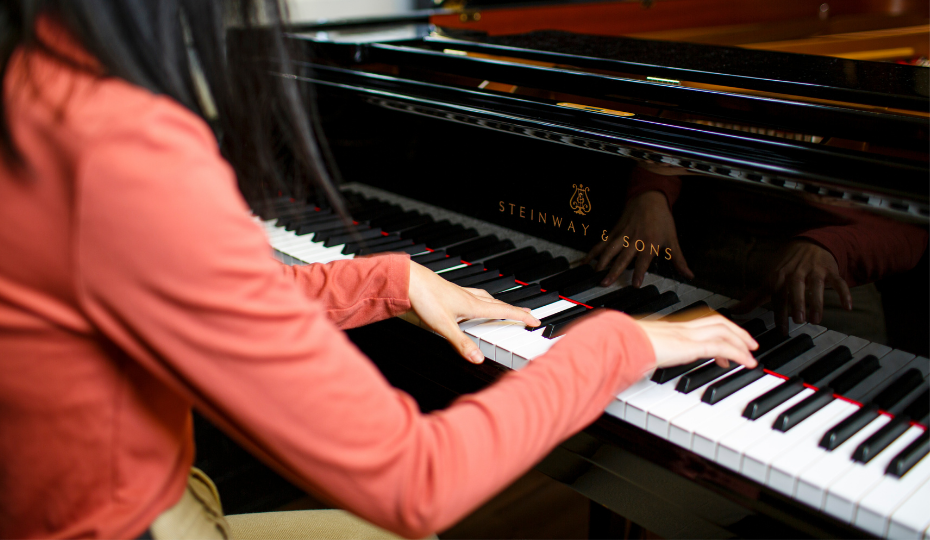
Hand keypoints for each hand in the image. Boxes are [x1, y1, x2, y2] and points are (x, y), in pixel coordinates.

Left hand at [407, 261, 539, 362]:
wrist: (407, 280)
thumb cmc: (424, 298)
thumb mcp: (444, 326)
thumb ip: (462, 343)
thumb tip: (478, 358)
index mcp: (473, 305)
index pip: (504, 311)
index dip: (521, 317)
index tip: (535, 321)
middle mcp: (469, 298)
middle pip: (498, 304)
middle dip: (513, 310)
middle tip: (526, 314)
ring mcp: (458, 294)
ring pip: (485, 298)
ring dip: (497, 304)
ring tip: (502, 309)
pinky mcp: (449, 293)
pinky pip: (472, 296)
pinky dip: (480, 301)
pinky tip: (472, 304)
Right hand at [581, 191, 692, 287]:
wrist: (649, 198)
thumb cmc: (662, 220)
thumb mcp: (672, 239)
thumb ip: (679, 260)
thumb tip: (689, 275)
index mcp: (649, 243)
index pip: (644, 261)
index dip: (639, 272)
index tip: (635, 284)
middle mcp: (634, 240)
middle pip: (622, 257)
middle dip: (614, 271)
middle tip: (605, 283)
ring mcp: (622, 235)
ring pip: (609, 250)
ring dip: (601, 262)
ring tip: (595, 274)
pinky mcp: (614, 232)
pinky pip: (602, 243)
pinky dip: (593, 252)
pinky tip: (585, 261)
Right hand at [637, 313, 758, 368]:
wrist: (622, 342)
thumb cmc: (625, 346)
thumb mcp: (640, 350)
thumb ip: (647, 353)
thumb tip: (643, 362)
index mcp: (671, 328)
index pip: (701, 322)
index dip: (718, 328)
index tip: (727, 340)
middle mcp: (682, 328)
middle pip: (718, 322)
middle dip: (737, 331)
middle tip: (750, 343)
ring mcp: (687, 335)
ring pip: (723, 331)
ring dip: (741, 341)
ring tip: (752, 354)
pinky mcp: (691, 346)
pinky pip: (722, 347)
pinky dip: (739, 354)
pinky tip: (747, 362)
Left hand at [734, 240, 851, 332]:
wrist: (808, 244)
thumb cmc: (786, 268)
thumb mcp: (769, 281)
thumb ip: (754, 298)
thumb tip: (734, 310)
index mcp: (779, 277)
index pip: (778, 296)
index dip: (780, 313)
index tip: (783, 331)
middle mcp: (796, 273)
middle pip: (795, 288)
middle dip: (797, 303)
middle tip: (799, 320)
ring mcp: (814, 270)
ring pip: (816, 285)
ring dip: (817, 302)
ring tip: (816, 319)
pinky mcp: (830, 270)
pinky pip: (838, 281)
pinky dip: (843, 292)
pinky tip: (847, 307)